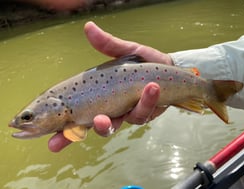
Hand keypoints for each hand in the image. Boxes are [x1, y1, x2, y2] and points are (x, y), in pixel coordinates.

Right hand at [48, 21, 172, 151]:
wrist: (168, 69)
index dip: (65, 131)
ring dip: (122, 113)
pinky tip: (152, 86)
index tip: (53, 141)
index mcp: (99, 96)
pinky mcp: (144, 114)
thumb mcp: (125, 51)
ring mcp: (126, 114)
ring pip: (119, 123)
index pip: (77, 116)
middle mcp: (110, 109)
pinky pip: (142, 113)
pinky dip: (147, 100)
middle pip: (94, 127)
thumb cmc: (142, 63)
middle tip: (89, 126)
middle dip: (86, 132)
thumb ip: (108, 45)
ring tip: (135, 93)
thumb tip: (88, 26)